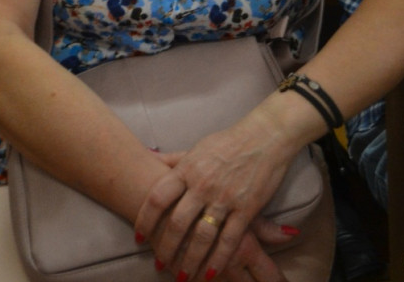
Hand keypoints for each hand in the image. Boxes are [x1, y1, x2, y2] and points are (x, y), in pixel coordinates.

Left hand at [134, 110, 297, 281]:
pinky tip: (209, 272)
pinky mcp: (246, 209)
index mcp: (188, 169)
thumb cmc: (227, 142)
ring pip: (202, 236)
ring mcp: (224, 198)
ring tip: (182, 276)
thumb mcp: (196, 148)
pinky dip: (218, 259)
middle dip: (166, 248)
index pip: (158, 197)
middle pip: (177, 222)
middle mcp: (202, 185)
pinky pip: (229, 239)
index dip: (145, 219)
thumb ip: (173, 159)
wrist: (264, 136)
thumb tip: (146, 156)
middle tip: (159, 264)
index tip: (139, 237)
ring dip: (190, 260)